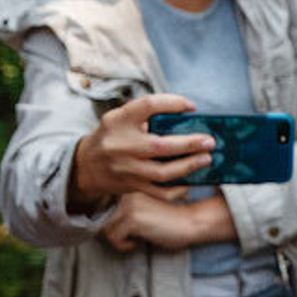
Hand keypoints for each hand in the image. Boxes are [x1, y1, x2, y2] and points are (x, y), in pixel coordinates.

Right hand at [69, 93, 213, 208]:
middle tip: (210, 141)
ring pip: (164, 172)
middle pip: (160, 145)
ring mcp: (127, 169)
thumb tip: (187, 122)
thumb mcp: (120, 120)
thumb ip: (145, 119)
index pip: (147, 105)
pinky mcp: (133, 187)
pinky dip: (179, 189)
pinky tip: (191, 182)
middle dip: (189, 144)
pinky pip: (161, 192)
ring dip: (189, 166)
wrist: (87, 165)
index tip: (192, 107)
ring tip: (207, 159)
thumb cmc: (113, 138)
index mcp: (118, 120)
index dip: (172, 103)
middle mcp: (121, 145)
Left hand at [101, 189, 199, 251]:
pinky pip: (114, 236)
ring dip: (116, 239)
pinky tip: (135, 244)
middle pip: (100, 216)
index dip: (109, 220)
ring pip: (105, 227)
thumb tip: (105, 223)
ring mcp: (128, 205)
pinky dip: (122, 245)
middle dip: (111, 231)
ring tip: (130, 242)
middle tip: (126, 238)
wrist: (191, 222)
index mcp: (128, 187)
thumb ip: (127, 209)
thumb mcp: (146, 208)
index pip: (102, 204)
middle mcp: (125, 193)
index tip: (122, 230)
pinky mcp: (133, 219)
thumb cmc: (173, 220)